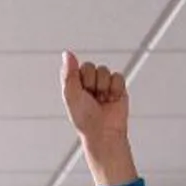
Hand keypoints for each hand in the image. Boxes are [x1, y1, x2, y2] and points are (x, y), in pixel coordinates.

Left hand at [61, 53, 137, 185]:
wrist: (103, 132)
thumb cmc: (84, 117)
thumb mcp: (71, 95)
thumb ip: (69, 73)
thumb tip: (67, 53)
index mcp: (75, 82)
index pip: (78, 67)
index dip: (81, 79)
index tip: (81, 93)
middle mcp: (89, 81)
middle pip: (92, 66)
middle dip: (92, 83)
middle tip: (92, 98)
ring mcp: (104, 83)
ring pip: (104, 71)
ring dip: (103, 87)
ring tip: (101, 100)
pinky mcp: (118, 87)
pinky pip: (117, 76)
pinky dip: (115, 89)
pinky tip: (111, 100)